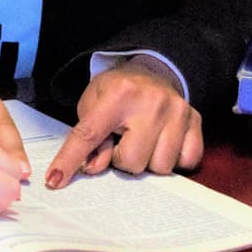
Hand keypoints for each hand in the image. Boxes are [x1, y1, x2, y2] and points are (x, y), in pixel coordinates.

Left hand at [45, 56, 203, 188]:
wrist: (153, 71)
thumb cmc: (117, 92)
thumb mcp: (93, 104)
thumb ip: (89, 137)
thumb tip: (93, 168)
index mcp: (118, 95)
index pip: (89, 135)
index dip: (70, 160)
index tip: (54, 180)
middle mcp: (152, 103)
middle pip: (131, 161)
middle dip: (121, 159)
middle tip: (122, 140)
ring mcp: (178, 112)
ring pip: (160, 167)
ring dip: (147, 161)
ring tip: (142, 140)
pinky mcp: (196, 121)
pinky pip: (187, 162)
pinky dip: (174, 160)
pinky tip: (163, 143)